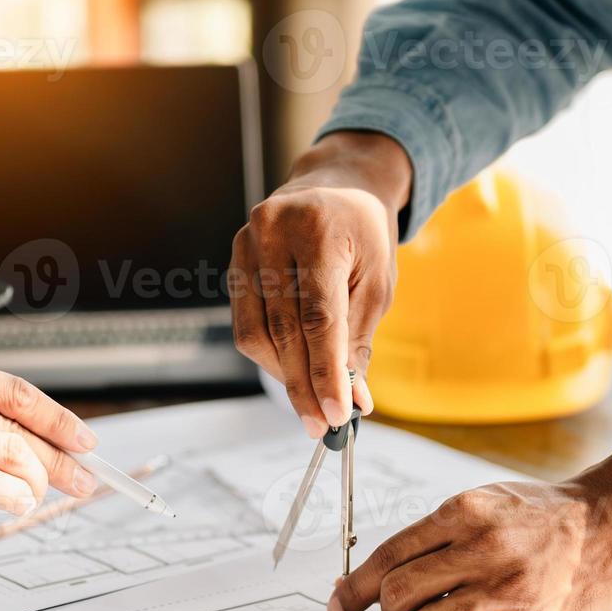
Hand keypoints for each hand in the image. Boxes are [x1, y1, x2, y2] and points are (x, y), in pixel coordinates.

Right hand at [0, 353, 100, 521]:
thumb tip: (9, 438)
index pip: (17, 392)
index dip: (59, 418)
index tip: (85, 439)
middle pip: (21, 430)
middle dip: (62, 459)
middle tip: (86, 480)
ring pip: (13, 457)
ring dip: (40, 482)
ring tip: (46, 496)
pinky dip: (12, 497)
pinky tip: (17, 503)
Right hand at [231, 131, 411, 437]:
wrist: (335, 185)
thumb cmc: (362, 234)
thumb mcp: (378, 281)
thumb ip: (359, 339)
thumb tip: (353, 400)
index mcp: (320, 231)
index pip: (318, 316)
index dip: (325, 372)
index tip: (337, 415)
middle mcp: (274, 232)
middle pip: (284, 330)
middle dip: (305, 385)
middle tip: (323, 425)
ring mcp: (246, 243)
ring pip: (257, 333)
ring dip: (285, 377)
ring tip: (312, 403)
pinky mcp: (233, 258)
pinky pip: (246, 323)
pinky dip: (270, 355)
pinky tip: (292, 371)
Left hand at [327, 436, 611, 610]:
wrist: (611, 523)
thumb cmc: (540, 515)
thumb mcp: (484, 501)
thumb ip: (434, 534)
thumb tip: (373, 575)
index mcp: (462, 512)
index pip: (386, 556)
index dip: (354, 588)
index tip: (339, 605)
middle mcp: (480, 548)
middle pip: (396, 596)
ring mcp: (505, 588)